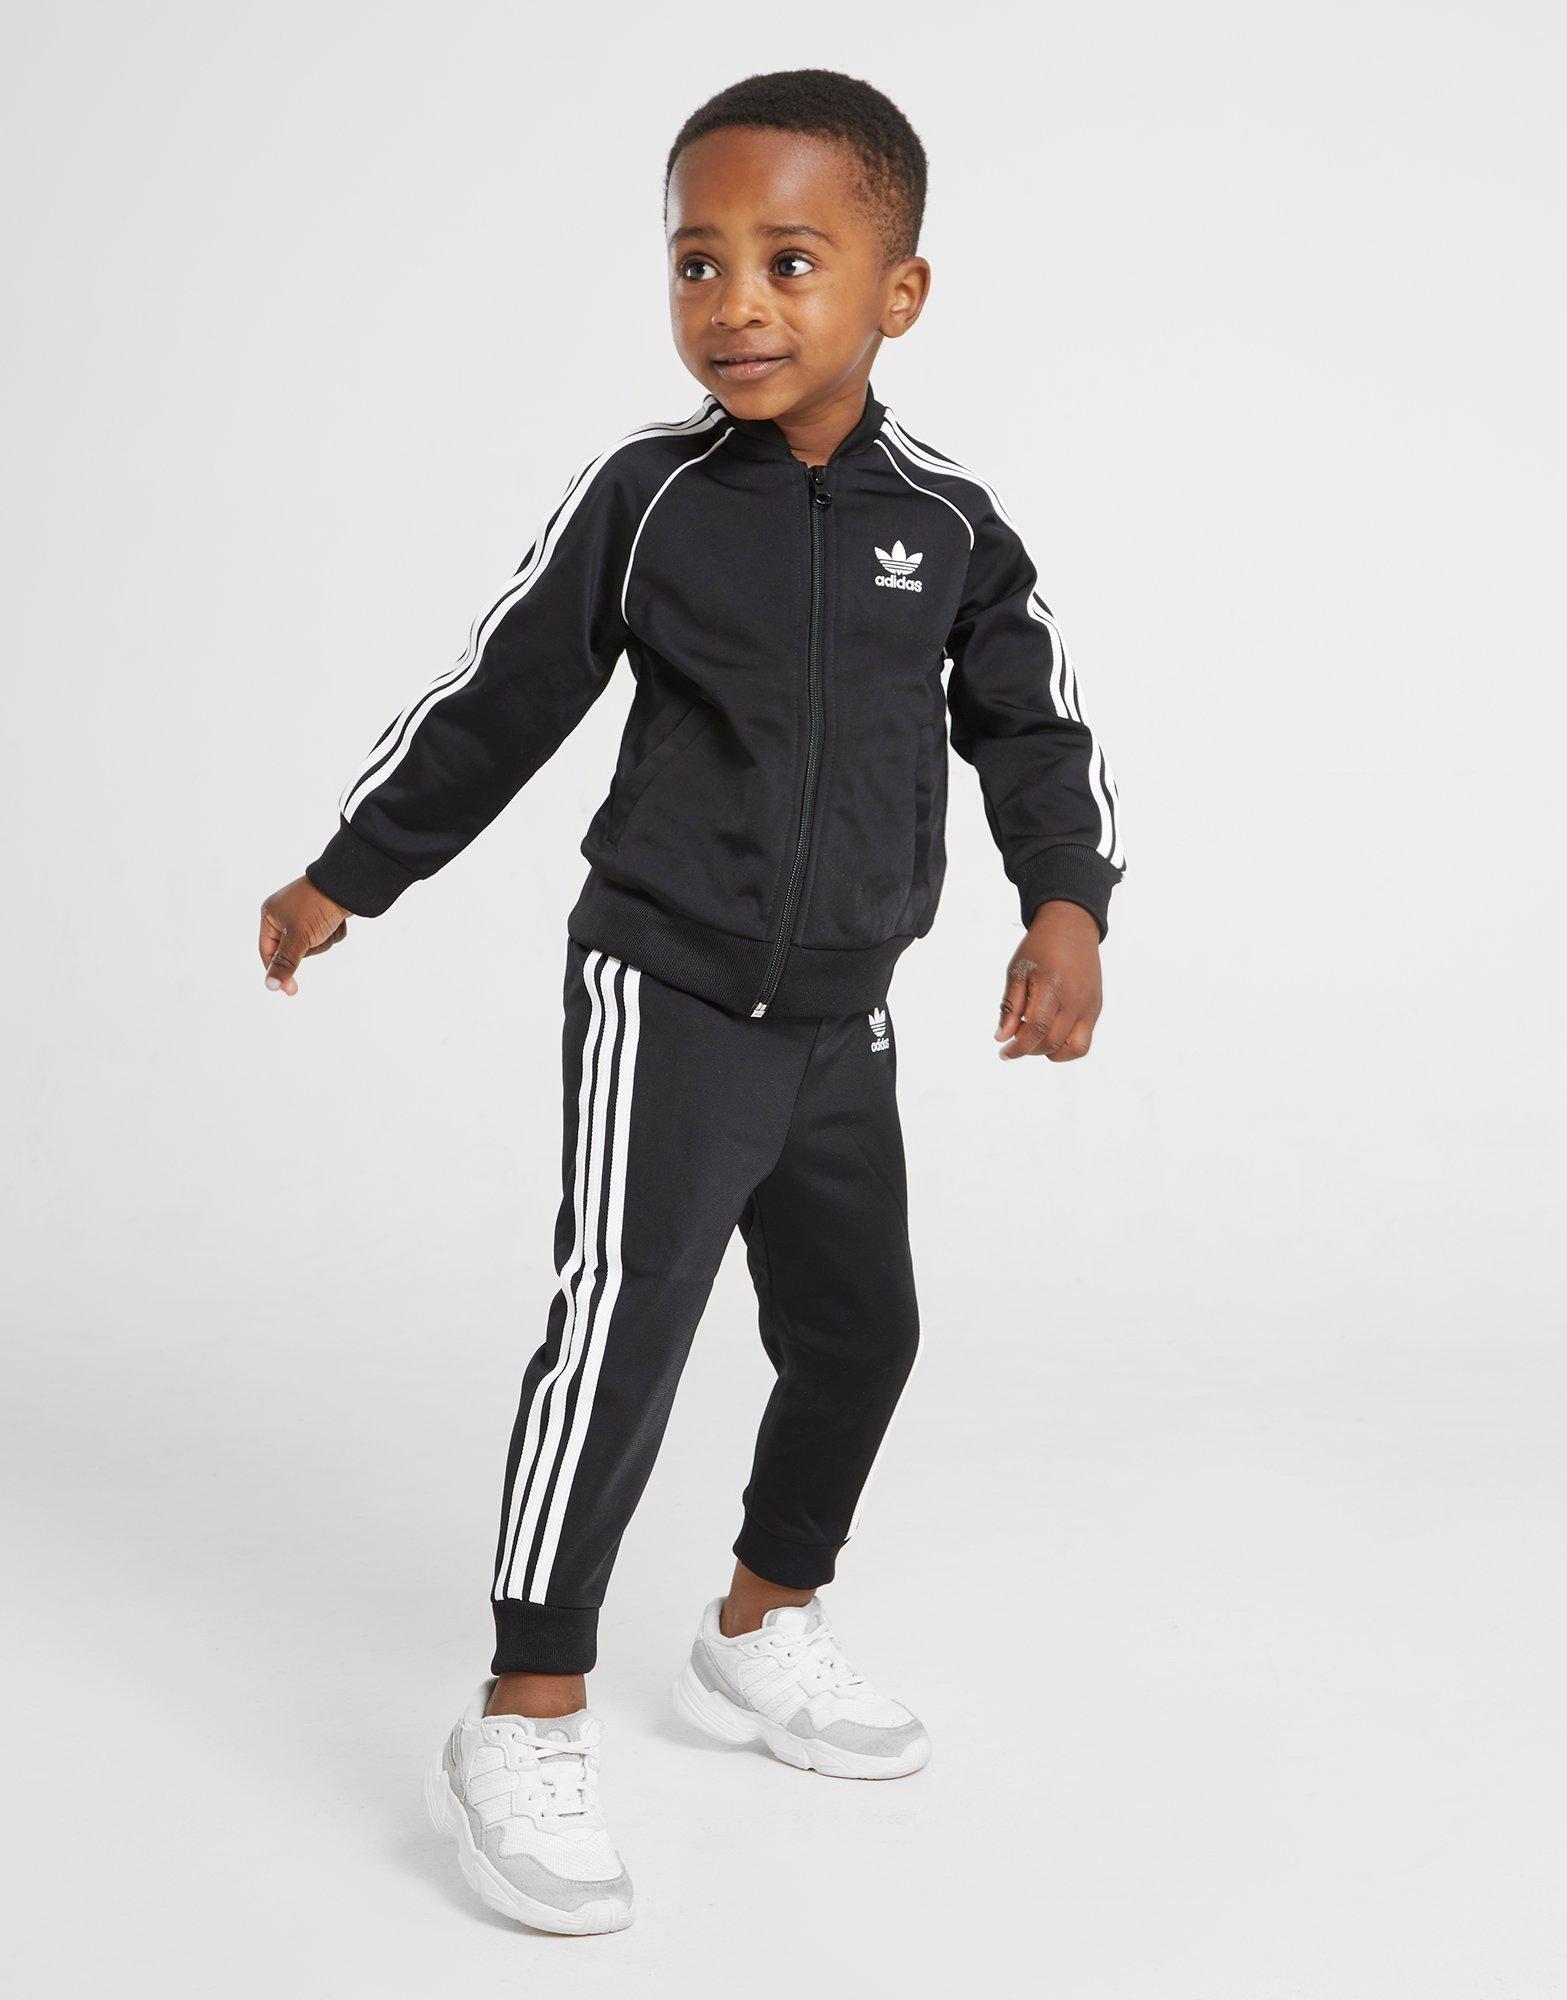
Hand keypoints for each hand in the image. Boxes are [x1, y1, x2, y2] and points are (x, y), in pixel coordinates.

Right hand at [258, 876, 351, 994]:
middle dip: (309, 948)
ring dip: (324, 941)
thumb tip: (270, 985)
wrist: (348, 884)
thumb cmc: (317, 907)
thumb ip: (285, 962)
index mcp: (270, 914)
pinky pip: (326, 936)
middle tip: (316, 935)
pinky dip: (334, 933)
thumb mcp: (298, 937)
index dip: (277, 970)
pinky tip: (337, 921)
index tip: (290, 990)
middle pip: (293, 951)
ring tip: (328, 925)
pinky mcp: (323, 914)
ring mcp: (305, 913)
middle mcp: (285, 913)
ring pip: (313, 945)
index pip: (267, 951)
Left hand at [994, 901, 1102, 1061]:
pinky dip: (1066, 1047)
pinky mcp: (1096, 1008)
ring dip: (1050, 1052)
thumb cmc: (1041, 947)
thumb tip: (1002, 1037)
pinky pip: (1084, 1041)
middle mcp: (1076, 999)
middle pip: (1052, 1042)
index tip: (1004, 1053)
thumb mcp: (1018, 971)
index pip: (1037, 1029)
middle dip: (1029, 1049)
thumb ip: (1010, 1006)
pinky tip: (1050, 1033)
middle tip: (1016, 1038)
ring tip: (1035, 1037)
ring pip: (1074, 1049)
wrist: (1072, 928)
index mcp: (1053, 986)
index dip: (1018, 1047)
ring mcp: (1089, 1006)